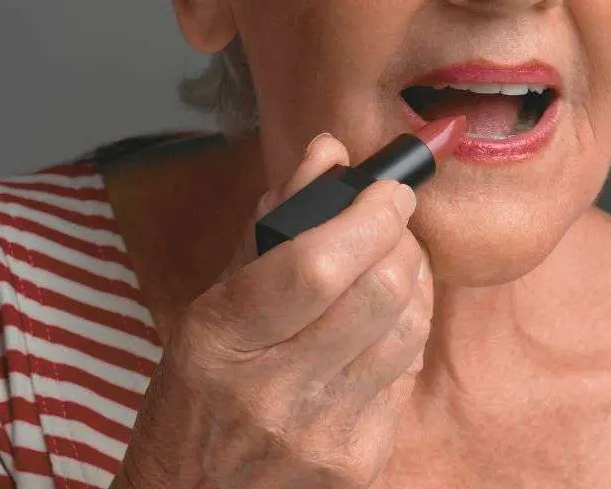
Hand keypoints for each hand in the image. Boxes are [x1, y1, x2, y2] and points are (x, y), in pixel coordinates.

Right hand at [112, 132, 433, 488]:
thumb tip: (328, 152)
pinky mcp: (357, 463)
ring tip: (395, 259)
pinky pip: (408, 373)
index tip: (388, 188)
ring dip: (415, 278)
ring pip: (406, 328)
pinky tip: (390, 315)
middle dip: (401, 237)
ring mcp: (321, 434)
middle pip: (377, 290)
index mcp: (222, 337)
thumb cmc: (195, 394)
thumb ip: (273, 224)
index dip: (367, 215)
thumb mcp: (211, 304)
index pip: (315, 263)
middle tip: (393, 217)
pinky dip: (410, 328)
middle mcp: (273, 390)